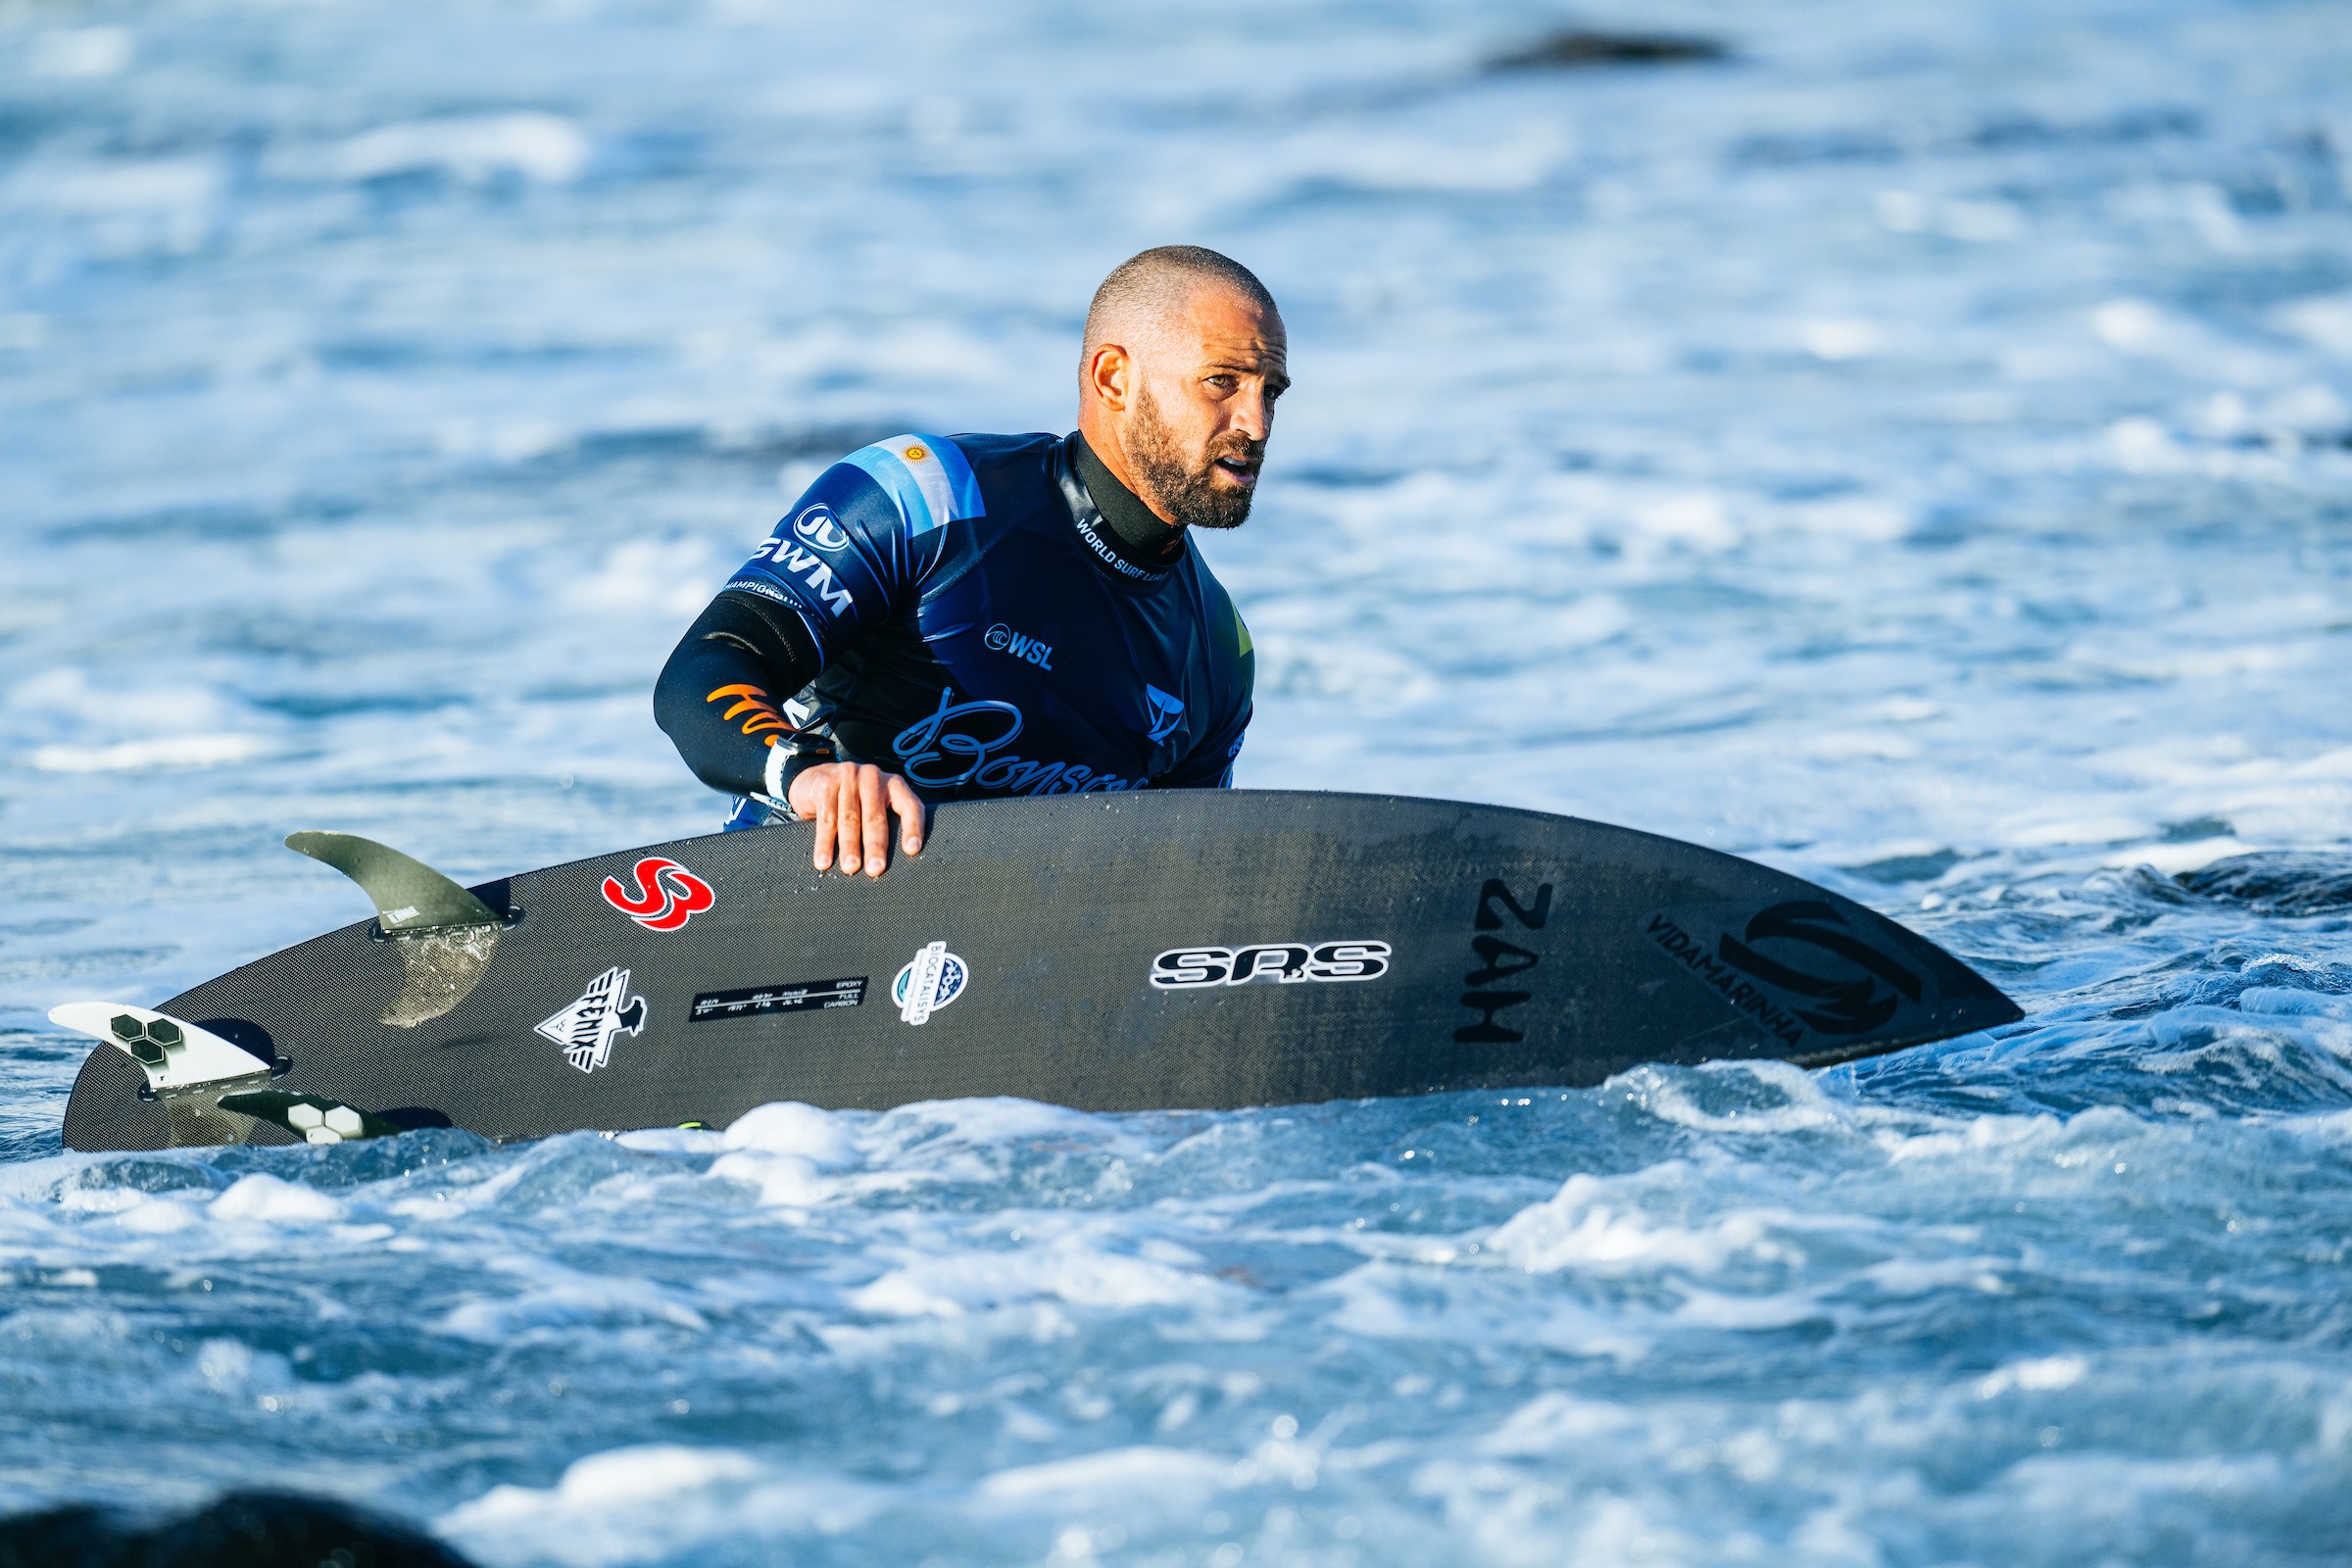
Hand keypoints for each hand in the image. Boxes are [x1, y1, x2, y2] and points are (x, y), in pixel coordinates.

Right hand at [787, 762, 925, 876]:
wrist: (812, 781)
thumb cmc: (851, 803)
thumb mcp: (872, 806)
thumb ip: (885, 824)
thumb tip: (894, 864)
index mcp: (893, 784)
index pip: (909, 805)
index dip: (913, 828)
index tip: (912, 850)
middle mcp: (873, 777)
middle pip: (875, 816)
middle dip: (875, 846)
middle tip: (875, 869)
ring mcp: (849, 776)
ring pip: (850, 819)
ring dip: (850, 847)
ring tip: (850, 868)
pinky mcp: (825, 782)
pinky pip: (826, 819)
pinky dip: (824, 843)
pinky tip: (824, 861)